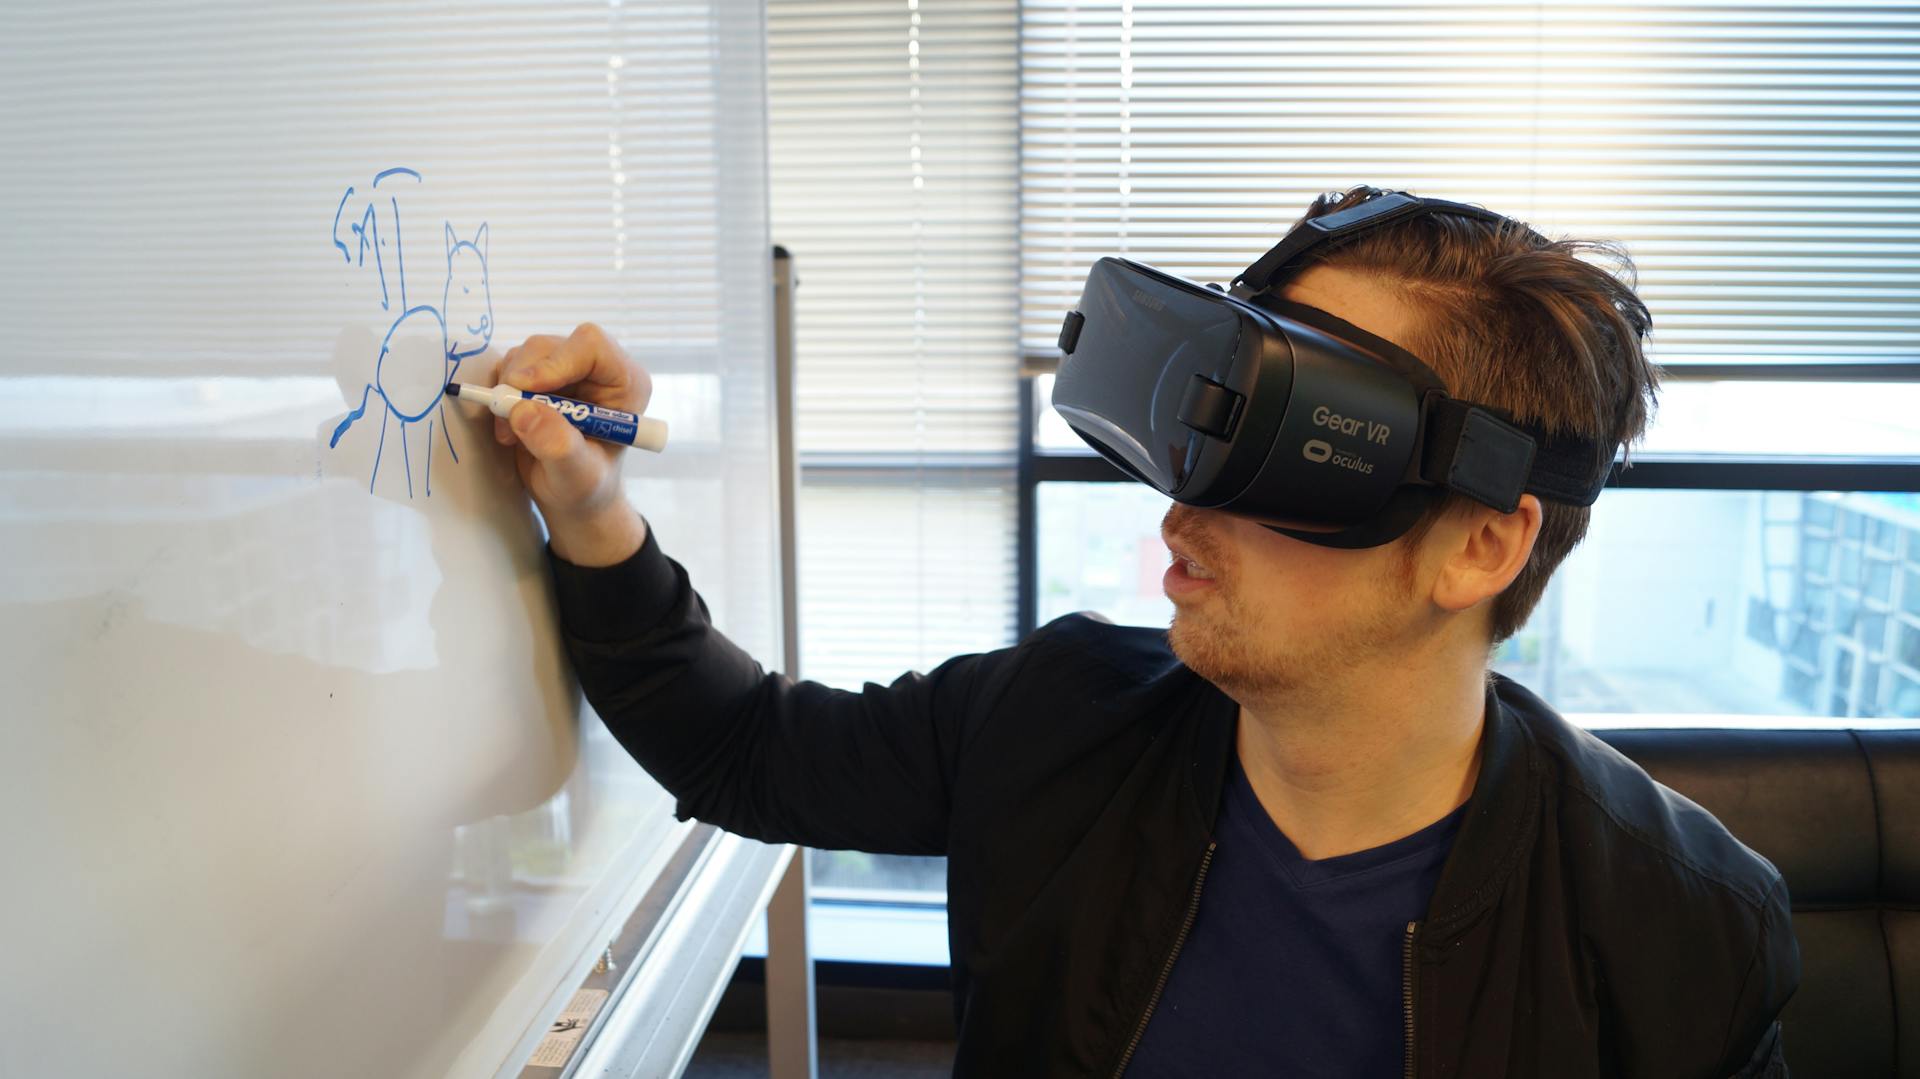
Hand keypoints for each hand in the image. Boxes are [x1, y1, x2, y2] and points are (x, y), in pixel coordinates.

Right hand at [493, 322, 649, 565]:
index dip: (555, 361)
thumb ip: (558, 446)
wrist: (571, 495)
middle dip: (522, 380)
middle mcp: (597, 369)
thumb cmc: (585, 487)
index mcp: (625, 383)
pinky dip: (502, 395)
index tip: (526, 389)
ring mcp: (567, 369)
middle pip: (549, 347)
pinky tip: (510, 427)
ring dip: (508, 392)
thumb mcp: (577, 476)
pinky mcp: (540, 376)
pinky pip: (511, 368)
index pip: (592, 346)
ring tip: (512, 434)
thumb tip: (524, 411)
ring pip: (525, 355)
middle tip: (509, 417)